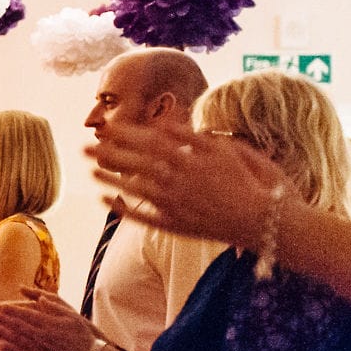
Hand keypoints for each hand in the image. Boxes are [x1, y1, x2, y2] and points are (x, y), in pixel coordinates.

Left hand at [0, 288, 96, 350]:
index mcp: (44, 320)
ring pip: (10, 339)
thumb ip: (49, 302)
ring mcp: (36, 347)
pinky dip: (7, 348)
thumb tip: (30, 293)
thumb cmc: (80, 332)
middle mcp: (37, 333)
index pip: (17, 312)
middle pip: (8, 325)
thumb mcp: (68, 312)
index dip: (0, 309)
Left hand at [90, 120, 285, 246]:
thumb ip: (197, 138)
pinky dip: (123, 209)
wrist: (267, 222)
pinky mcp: (175, 226)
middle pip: (136, 164)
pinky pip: (143, 217)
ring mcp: (174, 205)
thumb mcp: (229, 151)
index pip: (150, 142)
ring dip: (110, 180)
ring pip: (134, 190)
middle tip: (83, 147)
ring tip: (90, 172)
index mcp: (191, 160)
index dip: (126, 134)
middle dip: (109, 154)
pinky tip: (105, 202)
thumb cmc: (255, 182)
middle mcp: (178, 182)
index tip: (106, 126)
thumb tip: (168, 124)